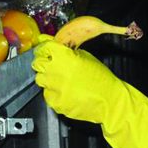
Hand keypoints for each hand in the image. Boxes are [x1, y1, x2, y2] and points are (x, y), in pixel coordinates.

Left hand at [32, 40, 147, 147]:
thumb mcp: (86, 57)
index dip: (44, 48)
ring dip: (47, 77)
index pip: (44, 48)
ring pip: (40, 79)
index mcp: (65, 57)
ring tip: (60, 79)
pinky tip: (64, 91)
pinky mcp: (55, 102)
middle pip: (37, 63)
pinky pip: (47, 94)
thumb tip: (52, 44)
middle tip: (52, 64)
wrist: (110, 101)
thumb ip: (67, 51)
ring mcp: (55, 89)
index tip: (45, 49)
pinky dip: (53, 92)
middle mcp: (56, 72)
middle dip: (43, 62)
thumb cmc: (101, 79)